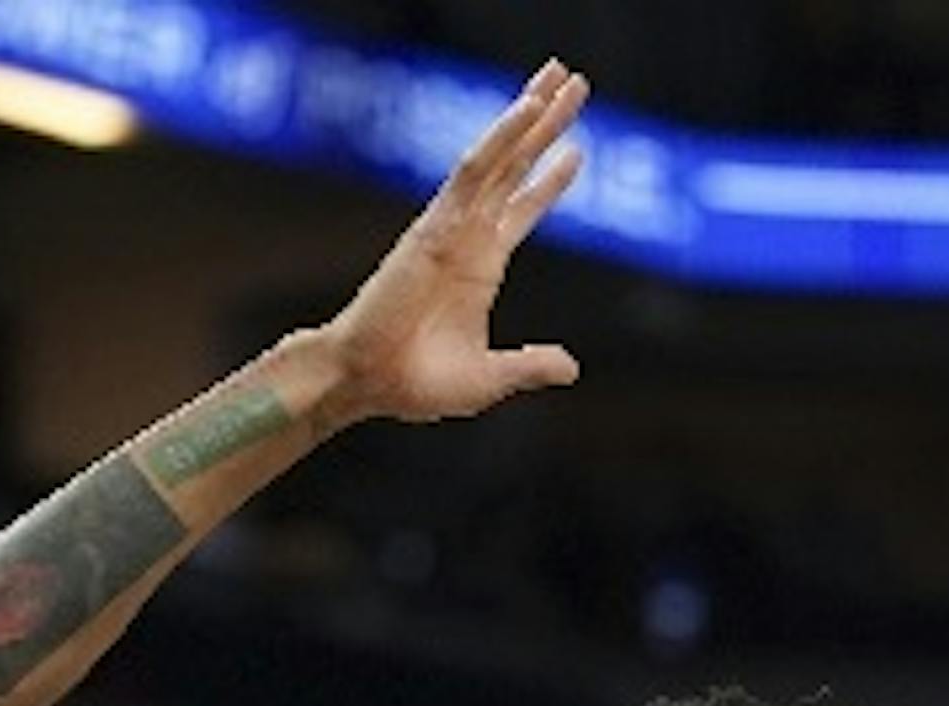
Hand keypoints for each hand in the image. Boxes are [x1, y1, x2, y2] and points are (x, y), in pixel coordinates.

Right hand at [320, 59, 586, 426]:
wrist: (371, 381)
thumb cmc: (418, 386)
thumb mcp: (488, 380)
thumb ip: (529, 367)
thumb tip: (571, 367)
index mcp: (481, 267)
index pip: (521, 209)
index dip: (548, 180)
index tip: (576, 150)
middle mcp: (468, 236)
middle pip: (515, 167)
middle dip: (546, 126)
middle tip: (577, 82)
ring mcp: (452, 225)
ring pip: (500, 156)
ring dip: (530, 115)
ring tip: (562, 76)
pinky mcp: (434, 223)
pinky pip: (474, 170)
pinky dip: (502, 137)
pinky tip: (529, 109)